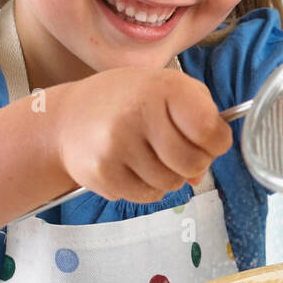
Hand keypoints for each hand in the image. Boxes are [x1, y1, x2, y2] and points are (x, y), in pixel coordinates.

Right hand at [53, 66, 232, 202]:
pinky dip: (146, 187)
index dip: (216, 142)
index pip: (210, 130)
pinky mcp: (103, 172)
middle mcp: (140, 113)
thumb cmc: (127, 104)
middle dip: (192, 164)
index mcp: (164, 87)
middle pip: (193, 163)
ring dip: (167, 176)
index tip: (207, 140)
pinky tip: (131, 167)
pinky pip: (147, 196)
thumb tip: (201, 173)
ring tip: (148, 156)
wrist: (67, 119)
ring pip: (171, 183)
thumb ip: (198, 122)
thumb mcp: (166, 91)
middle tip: (175, 152)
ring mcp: (119, 144)